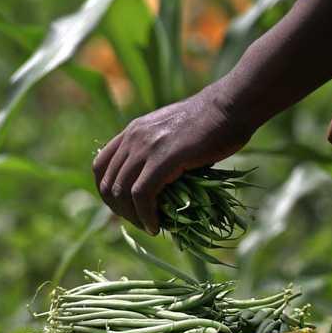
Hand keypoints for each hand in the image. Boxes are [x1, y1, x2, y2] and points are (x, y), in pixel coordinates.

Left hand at [92, 85, 251, 233]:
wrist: (231, 106)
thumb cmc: (213, 122)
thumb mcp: (174, 135)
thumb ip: (160, 154)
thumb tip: (162, 187)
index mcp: (133, 131)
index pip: (100, 166)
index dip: (108, 192)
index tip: (125, 207)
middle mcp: (133, 137)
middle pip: (108, 183)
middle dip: (120, 210)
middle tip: (140, 222)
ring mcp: (146, 146)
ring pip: (121, 191)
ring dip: (133, 216)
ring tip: (149, 227)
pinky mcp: (163, 158)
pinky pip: (142, 194)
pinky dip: (146, 215)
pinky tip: (156, 225)